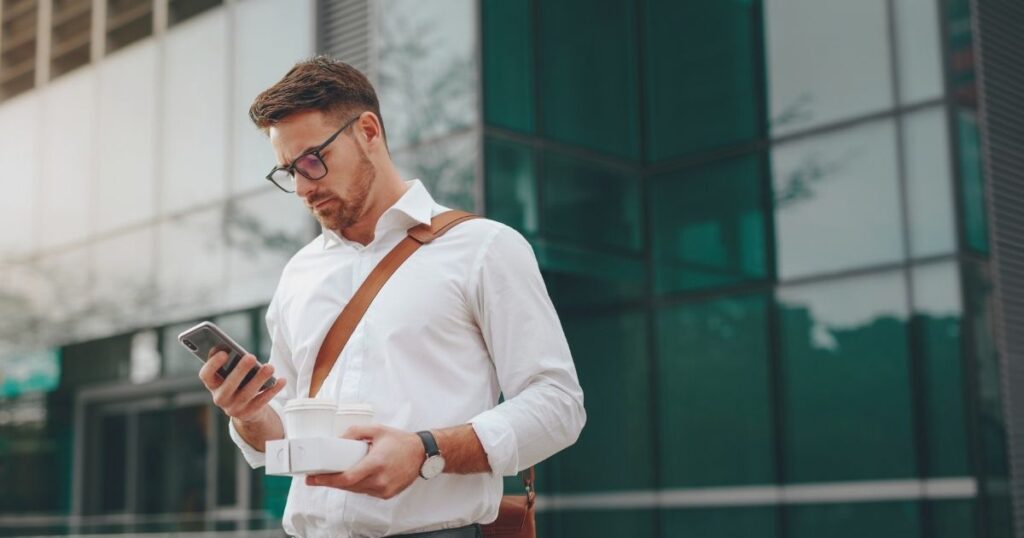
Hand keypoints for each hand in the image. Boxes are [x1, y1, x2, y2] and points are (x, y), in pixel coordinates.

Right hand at [198, 351, 285, 422]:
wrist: (246, 408)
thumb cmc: (238, 382)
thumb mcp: (230, 373)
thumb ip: (227, 361)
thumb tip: (226, 346)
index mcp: (213, 384)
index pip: (206, 375)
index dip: (213, 364)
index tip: (223, 353)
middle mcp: (220, 398)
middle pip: (228, 386)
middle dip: (240, 371)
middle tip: (251, 357)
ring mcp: (234, 408)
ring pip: (247, 394)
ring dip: (259, 379)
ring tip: (270, 367)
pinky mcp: (249, 413)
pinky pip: (262, 401)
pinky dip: (273, 390)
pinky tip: (281, 380)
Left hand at [305, 424, 426, 498]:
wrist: (422, 454)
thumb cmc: (400, 442)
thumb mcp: (376, 430)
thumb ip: (355, 432)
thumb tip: (337, 440)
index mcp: (377, 463)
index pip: (347, 478)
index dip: (327, 480)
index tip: (312, 478)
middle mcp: (380, 479)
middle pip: (347, 486)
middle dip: (330, 481)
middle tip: (316, 475)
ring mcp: (384, 489)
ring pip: (355, 490)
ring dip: (343, 484)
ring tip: (333, 474)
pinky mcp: (386, 494)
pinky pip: (364, 491)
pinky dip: (357, 485)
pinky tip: (354, 476)